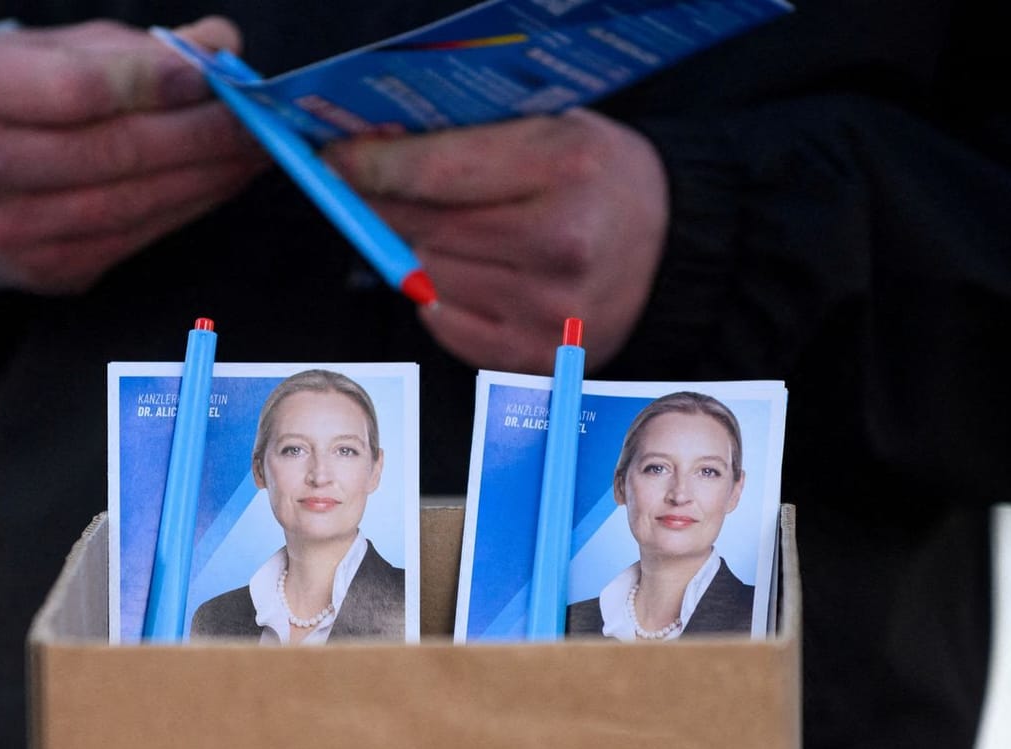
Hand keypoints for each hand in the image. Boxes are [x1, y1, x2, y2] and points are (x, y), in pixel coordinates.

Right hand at [0, 17, 266, 293]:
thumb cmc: (22, 100)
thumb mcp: (63, 51)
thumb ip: (140, 49)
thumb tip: (219, 45)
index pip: (79, 90)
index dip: (154, 85)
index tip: (210, 77)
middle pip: (114, 152)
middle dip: (201, 136)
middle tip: (257, 121)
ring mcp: (12, 229)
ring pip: (132, 204)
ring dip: (207, 179)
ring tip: (253, 151)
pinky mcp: (49, 270)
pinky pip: (135, 239)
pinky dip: (188, 209)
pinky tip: (220, 182)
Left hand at [325, 110, 666, 372]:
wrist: (671, 246)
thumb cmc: (602, 181)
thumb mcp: (550, 131)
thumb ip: (470, 143)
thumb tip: (373, 161)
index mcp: (567, 169)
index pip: (438, 173)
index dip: (376, 169)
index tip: (339, 164)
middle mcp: (562, 244)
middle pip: (428, 229)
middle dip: (391, 210)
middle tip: (379, 195)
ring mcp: (550, 308)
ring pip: (432, 278)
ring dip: (423, 256)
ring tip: (456, 236)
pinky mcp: (538, 354)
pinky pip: (446, 326)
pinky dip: (440, 299)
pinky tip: (468, 277)